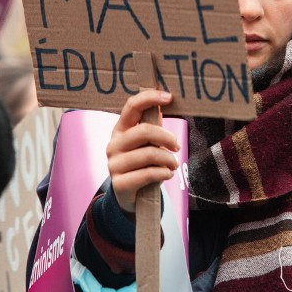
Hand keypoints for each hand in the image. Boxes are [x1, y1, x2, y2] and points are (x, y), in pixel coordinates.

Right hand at [106, 88, 178, 213]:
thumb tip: (164, 101)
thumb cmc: (141, 163)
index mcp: (120, 129)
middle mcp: (114, 144)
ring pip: (149, 154)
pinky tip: (167, 174)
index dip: (150, 98)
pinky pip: (148, 174)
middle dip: (167, 138)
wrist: (129, 194)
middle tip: (177, 147)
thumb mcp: (146, 143)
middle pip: (144, 131)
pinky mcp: (119, 183)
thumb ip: (152, 125)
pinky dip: (164, 173)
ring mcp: (114, 164)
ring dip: (168, 160)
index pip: (131, 106)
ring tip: (173, 165)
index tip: (169, 97)